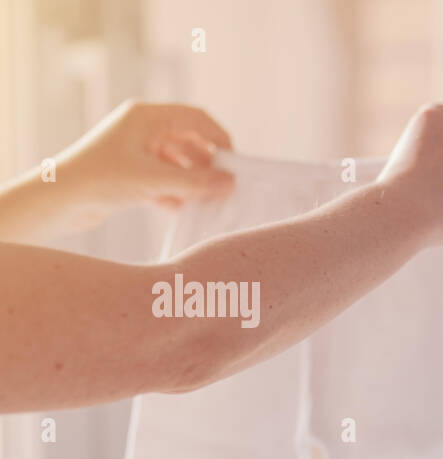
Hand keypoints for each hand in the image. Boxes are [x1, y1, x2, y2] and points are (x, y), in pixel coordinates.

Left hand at [57, 100, 234, 213]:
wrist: (59, 199)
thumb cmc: (101, 179)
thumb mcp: (154, 180)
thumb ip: (196, 182)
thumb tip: (230, 183)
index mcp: (147, 117)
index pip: (196, 118)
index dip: (219, 138)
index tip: (235, 164)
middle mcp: (142, 130)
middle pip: (189, 141)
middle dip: (208, 165)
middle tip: (224, 188)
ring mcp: (136, 152)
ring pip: (178, 163)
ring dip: (193, 182)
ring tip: (206, 202)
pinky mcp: (131, 174)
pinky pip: (164, 179)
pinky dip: (176, 193)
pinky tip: (180, 209)